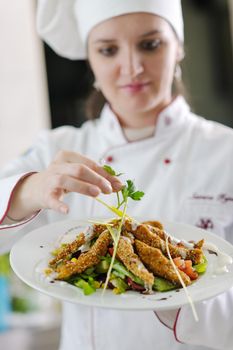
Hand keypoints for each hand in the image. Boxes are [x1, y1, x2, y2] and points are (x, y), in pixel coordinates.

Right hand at [7, 151, 122, 218]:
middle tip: (109, 189)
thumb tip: (120, 185)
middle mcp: (58, 166)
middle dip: (97, 179)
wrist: (36, 188)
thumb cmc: (63, 178)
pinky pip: (51, 199)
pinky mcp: (45, 195)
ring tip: (97, 193)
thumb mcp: (79, 175)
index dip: (104, 173)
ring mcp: (50, 179)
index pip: (89, 163)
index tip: (117, 184)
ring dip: (83, 187)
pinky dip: (59, 204)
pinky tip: (67, 210)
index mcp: (67, 156)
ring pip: (66, 180)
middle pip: (79, 169)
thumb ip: (97, 178)